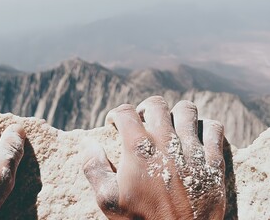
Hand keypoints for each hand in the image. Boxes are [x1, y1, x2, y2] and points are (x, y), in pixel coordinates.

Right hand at [82, 96, 225, 218]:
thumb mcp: (108, 199)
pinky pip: (213, 128)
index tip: (115, 125)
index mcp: (138, 148)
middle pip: (155, 104)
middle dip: (144, 109)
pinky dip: (204, 126)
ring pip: (186, 110)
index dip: (116, 115)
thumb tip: (89, 144)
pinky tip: (195, 137)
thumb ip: (93, 167)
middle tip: (141, 124)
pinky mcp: (213, 161)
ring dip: (174, 114)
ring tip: (169, 127)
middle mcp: (166, 141)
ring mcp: (192, 149)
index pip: (125, 111)